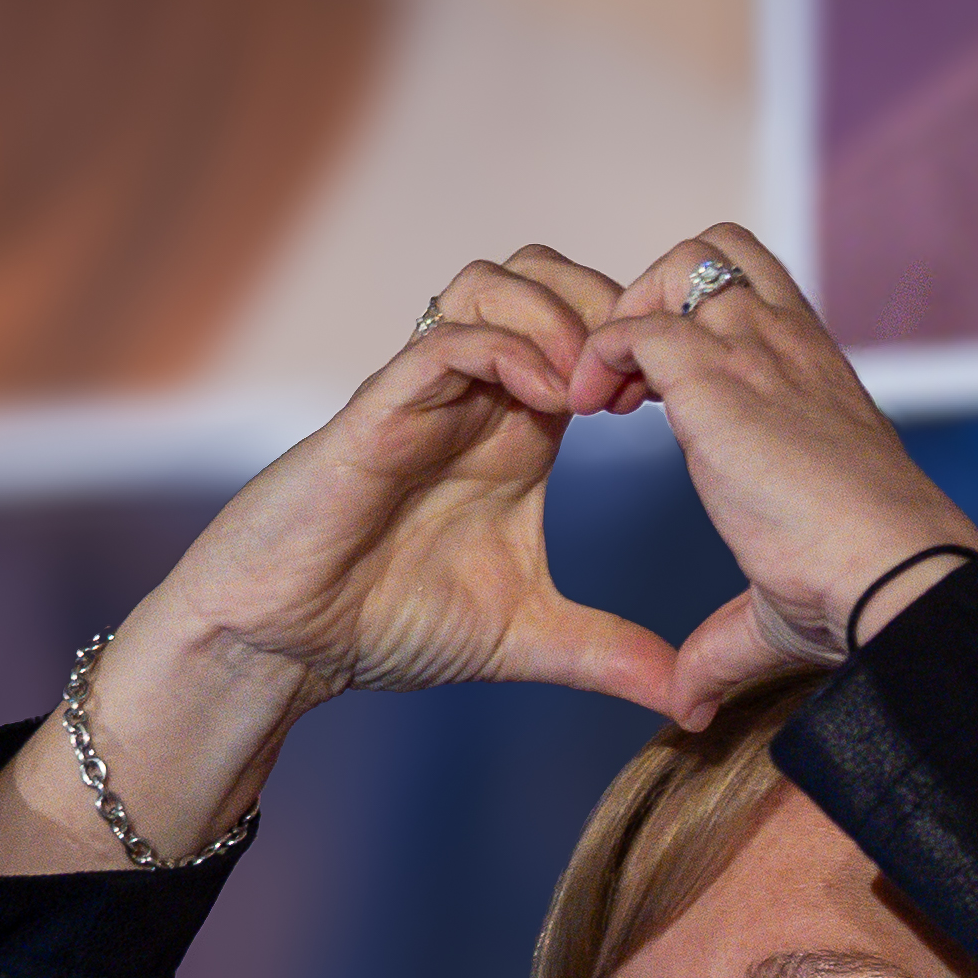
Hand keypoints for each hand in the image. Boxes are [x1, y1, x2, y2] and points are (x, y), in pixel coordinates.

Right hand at [166, 246, 678, 705]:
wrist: (289, 644)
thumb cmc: (390, 622)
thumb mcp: (529, 638)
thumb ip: (609, 654)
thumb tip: (688, 702)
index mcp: (518, 430)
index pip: (587, 329)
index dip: (641, 343)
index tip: (683, 403)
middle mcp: (474, 396)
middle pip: (544, 276)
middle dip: (605, 302)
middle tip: (641, 374)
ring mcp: (425, 395)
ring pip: (491, 283)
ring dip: (555, 314)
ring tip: (593, 385)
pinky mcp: (378, 411)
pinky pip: (443, 341)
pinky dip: (505, 348)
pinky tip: (549, 401)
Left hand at [571, 225, 977, 728]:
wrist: (893, 570)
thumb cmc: (856, 590)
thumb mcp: (779, 603)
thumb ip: (724, 643)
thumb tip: (689, 706)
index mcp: (815, 378)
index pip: (751, 294)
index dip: (690, 326)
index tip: (650, 400)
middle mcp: (789, 346)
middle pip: (712, 252)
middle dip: (655, 297)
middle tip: (622, 383)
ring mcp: (756, 351)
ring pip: (674, 269)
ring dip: (623, 318)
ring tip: (601, 396)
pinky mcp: (717, 376)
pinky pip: (632, 326)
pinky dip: (597, 355)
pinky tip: (587, 412)